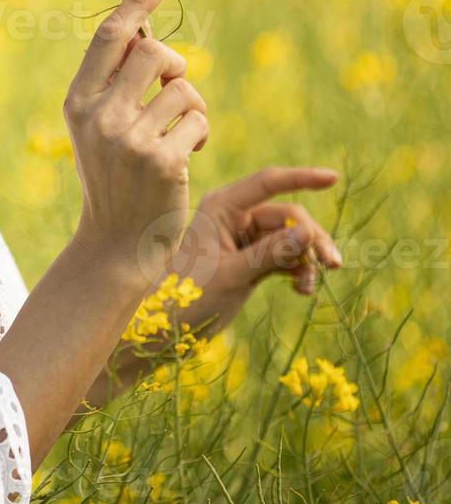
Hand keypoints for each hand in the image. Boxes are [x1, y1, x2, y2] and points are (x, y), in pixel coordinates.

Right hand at [63, 0, 208, 288]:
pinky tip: (187, 155)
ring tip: (183, 132)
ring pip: (183, 88)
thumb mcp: (98, 128)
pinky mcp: (162, 161)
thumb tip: (144, 31)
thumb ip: (114, 84)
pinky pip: (199, 120)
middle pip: (154, 53)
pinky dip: (199, 134)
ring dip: (192, 107)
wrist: (116, 241)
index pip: (110, 37)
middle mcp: (98, 116)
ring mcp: (129, 139)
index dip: (136, 3)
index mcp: (77, 101)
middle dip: (175, 66)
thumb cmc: (113, 178)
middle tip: (175, 90)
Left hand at [154, 165, 343, 340]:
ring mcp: (243, 237)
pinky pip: (285, 255)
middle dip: (312, 238)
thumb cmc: (191, 296)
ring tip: (308, 287)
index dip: (302, 178)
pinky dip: (297, 269)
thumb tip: (309, 231)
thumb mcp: (232, 275)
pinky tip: (301, 289)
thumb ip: (270, 253)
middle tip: (334, 265)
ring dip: (307, 258)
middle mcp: (233, 216)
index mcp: (221, 207)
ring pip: (291, 238)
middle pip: (288, 216)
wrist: (168, 325)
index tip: (333, 179)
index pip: (268, 183)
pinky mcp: (250, 258)